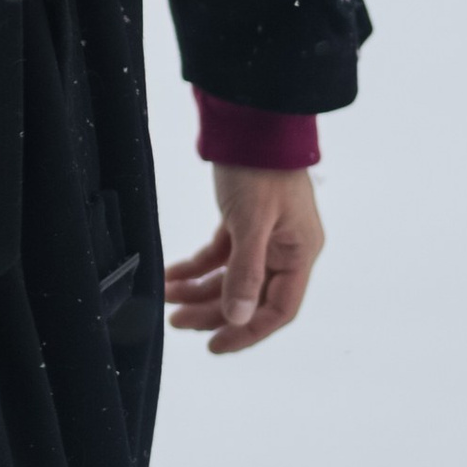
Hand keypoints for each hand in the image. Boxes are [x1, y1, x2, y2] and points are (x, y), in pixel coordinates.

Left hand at [164, 166, 324, 354]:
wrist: (250, 120)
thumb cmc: (260, 168)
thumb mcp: (252, 222)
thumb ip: (246, 272)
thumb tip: (238, 317)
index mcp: (299, 254)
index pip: (278, 309)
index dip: (247, 331)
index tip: (214, 345)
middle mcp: (285, 249)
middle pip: (250, 296)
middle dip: (213, 312)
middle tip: (175, 321)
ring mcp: (265, 235)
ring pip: (231, 276)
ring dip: (200, 290)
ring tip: (167, 299)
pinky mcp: (244, 220)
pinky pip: (220, 254)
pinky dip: (196, 266)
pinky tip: (172, 274)